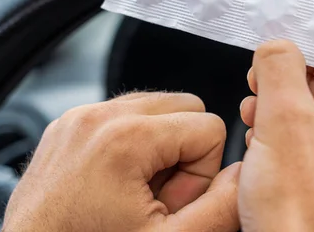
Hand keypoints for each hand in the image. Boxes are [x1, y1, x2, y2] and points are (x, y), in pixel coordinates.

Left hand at [3, 93, 239, 231]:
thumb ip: (221, 207)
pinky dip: (133, 144)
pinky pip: (123, 115)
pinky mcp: (67, 127)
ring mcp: (78, 118)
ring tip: (135, 192)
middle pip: (185, 106)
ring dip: (160, 147)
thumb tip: (246, 176)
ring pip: (156, 107)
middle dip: (184, 152)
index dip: (202, 172)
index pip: (210, 126)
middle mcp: (97, 116)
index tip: (172, 203)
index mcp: (125, 137)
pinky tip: (117, 184)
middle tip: (156, 197)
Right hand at [238, 40, 313, 231]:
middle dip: (293, 82)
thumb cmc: (303, 221)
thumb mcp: (286, 124)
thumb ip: (281, 71)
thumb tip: (277, 46)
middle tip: (264, 73)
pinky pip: (307, 147)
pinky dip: (281, 135)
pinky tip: (258, 134)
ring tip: (254, 103)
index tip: (293, 44)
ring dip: (282, 107)